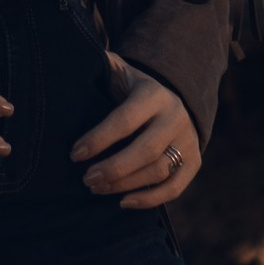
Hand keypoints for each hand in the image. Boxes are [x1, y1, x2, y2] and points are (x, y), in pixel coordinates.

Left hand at [73, 57, 199, 208]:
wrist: (175, 97)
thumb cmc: (132, 89)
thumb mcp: (119, 72)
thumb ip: (99, 67)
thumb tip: (69, 62)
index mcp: (153, 94)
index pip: (125, 120)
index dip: (98, 139)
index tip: (75, 154)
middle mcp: (176, 116)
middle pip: (145, 150)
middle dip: (112, 169)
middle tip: (86, 179)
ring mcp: (188, 140)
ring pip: (158, 171)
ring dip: (125, 185)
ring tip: (96, 188)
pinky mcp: (194, 161)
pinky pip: (175, 188)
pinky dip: (149, 199)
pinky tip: (123, 202)